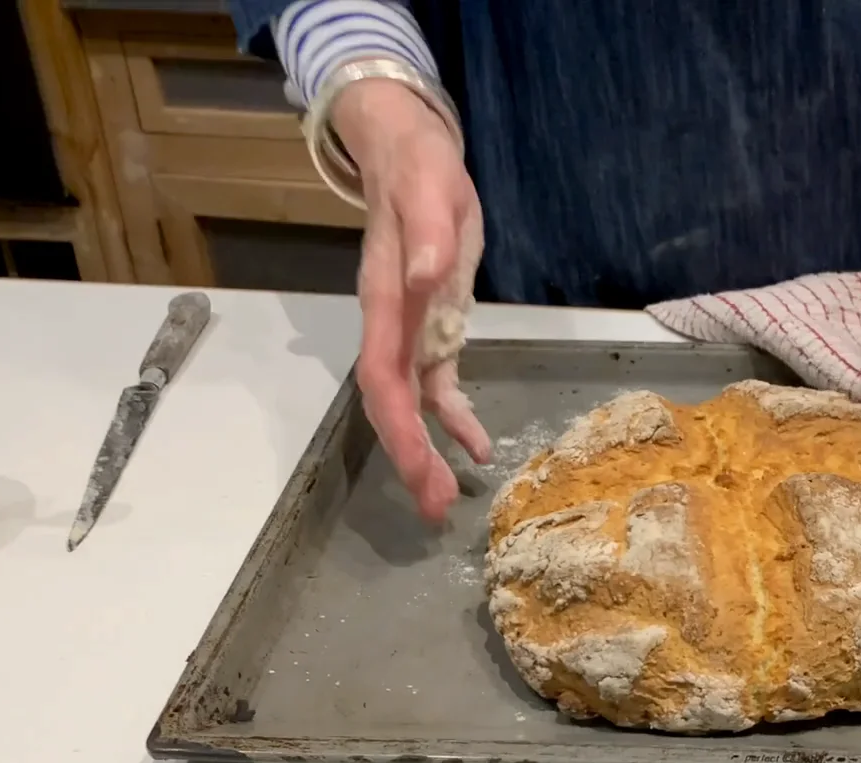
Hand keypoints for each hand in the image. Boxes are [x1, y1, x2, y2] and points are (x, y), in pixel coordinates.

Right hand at [332, 78, 492, 521]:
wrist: (407, 152)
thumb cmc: (419, 170)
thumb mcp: (432, 193)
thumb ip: (427, 235)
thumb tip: (423, 275)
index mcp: (385, 300)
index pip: (383, 378)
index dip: (399, 428)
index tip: (418, 469)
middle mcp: (389, 324)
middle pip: (391, 405)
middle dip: (410, 458)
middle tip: (434, 510)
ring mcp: (408, 330)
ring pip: (410, 404)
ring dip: (426, 452)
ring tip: (445, 500)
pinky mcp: (431, 327)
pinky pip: (437, 385)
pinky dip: (454, 418)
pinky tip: (476, 449)